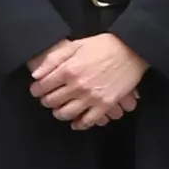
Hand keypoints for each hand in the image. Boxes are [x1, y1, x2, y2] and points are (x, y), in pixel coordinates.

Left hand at [28, 31, 148, 129]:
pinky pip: (88, 121)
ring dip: (59, 113)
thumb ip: (54, 59)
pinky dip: (79, 124)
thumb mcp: (76, 45)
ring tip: (59, 110)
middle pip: (52, 101)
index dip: (36, 90)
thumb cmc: (104, 45)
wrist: (132, 49)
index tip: (37, 90)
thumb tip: (36, 74)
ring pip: (66, 114)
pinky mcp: (105, 104)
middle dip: (46, 101)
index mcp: (68, 69)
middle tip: (48, 99)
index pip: (43, 86)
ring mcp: (91, 97)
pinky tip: (76, 122)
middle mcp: (77, 85)